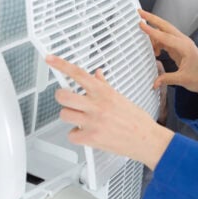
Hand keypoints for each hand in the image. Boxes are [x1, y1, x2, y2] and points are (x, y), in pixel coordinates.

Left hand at [46, 55, 173, 169]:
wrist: (147, 139)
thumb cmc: (136, 120)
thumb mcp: (120, 97)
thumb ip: (104, 85)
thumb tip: (96, 74)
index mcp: (104, 92)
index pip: (78, 74)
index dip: (61, 64)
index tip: (50, 59)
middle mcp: (97, 105)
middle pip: (63, 96)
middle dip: (61, 97)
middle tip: (65, 99)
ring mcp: (93, 122)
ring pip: (64, 115)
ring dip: (69, 116)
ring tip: (79, 118)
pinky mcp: (91, 138)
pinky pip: (71, 134)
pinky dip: (76, 135)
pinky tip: (84, 133)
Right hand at [139, 9, 197, 104]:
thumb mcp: (183, 80)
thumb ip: (167, 79)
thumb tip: (154, 82)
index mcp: (185, 47)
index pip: (165, 37)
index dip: (152, 31)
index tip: (141, 24)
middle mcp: (183, 42)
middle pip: (166, 26)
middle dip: (152, 19)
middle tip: (140, 13)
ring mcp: (182, 43)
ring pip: (165, 33)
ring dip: (154, 34)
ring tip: (144, 40)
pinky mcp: (179, 47)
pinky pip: (166, 40)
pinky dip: (158, 42)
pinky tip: (155, 51)